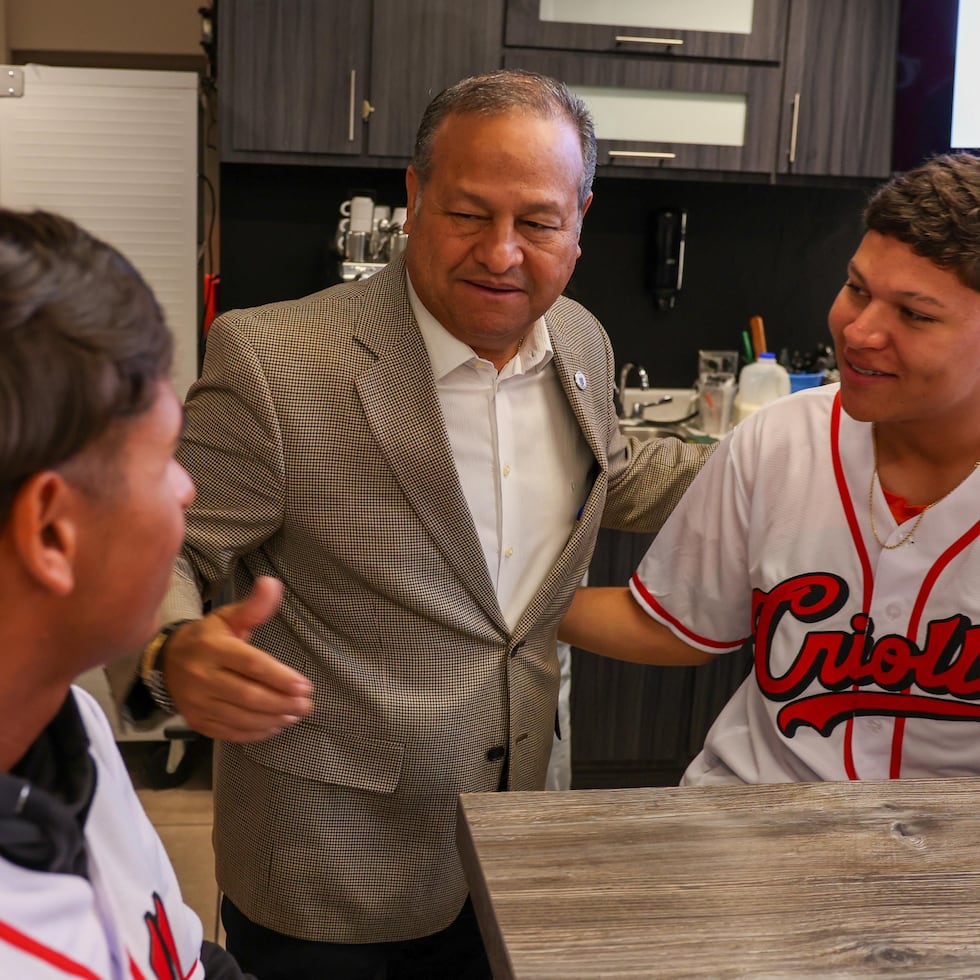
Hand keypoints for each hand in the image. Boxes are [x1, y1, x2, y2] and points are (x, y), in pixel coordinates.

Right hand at [163, 576, 312, 741]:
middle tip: (306, 705)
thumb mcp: (228, 617)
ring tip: (295, 715)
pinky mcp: (196, 721)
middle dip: (281, 702)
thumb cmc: (208, 637)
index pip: (251, 665)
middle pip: (248, 695)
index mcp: (213, 648)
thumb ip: (254, 606)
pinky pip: (229, 732)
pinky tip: (275, 726)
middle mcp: (202, 677)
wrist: (167, 661)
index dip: (279, 677)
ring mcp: (197, 702)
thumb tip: (273, 584)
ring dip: (272, 719)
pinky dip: (255, 733)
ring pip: (240, 717)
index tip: (304, 685)